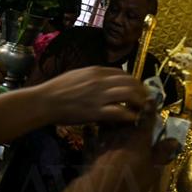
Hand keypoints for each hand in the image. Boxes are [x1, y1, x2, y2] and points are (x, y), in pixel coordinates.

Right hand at [33, 66, 149, 124]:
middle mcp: (100, 81)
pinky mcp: (96, 111)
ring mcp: (99, 96)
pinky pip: (120, 112)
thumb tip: (103, 80)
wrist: (45, 101)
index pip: (122, 73)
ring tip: (142, 110)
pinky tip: (133, 119)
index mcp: (95, 71)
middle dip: (142, 91)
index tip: (137, 89)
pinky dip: (130, 115)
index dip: (133, 81)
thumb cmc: (56, 89)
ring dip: (140, 102)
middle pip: (130, 82)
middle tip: (146, 100)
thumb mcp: (76, 75)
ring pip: (130, 95)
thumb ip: (92, 77)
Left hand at [92, 106, 179, 191]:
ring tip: (112, 116)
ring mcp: (105, 136)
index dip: (150, 107)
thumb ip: (162, 153)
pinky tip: (89, 129)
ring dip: (111, 117)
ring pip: (108, 121)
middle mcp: (122, 131)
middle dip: (129, 108)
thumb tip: (174, 140)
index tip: (151, 98)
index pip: (147, 117)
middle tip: (131, 104)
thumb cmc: (132, 179)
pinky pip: (90, 133)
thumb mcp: (153, 169)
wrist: (102, 187)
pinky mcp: (91, 144)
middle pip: (126, 114)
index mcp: (139, 135)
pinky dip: (91, 130)